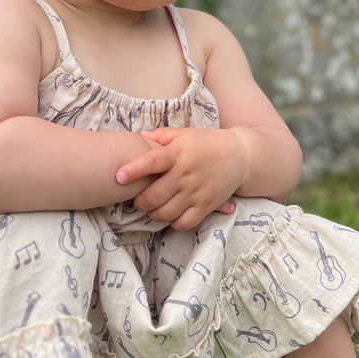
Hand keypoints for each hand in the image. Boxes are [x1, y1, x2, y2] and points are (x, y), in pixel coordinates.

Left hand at [115, 127, 244, 230]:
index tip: (118, 176)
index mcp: (177, 154)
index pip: (152, 162)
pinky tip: (171, 214)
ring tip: (152, 208)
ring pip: (165, 213)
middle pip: (153, 196)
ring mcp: (196, 192)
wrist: (240, 156)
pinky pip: (184, 223)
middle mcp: (185, 174)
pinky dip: (173, 222)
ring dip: (153, 213)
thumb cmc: (207, 143)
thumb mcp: (184, 134)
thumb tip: (139, 137)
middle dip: (139, 201)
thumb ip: (161, 136)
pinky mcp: (206, 205)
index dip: (133, 170)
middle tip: (138, 199)